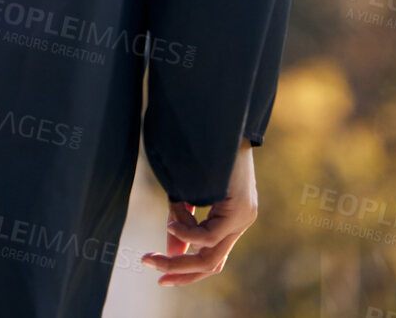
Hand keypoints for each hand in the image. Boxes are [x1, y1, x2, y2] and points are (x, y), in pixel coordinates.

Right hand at [140, 139, 257, 285]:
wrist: (222, 120)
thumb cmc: (202, 150)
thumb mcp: (187, 191)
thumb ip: (181, 221)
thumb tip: (173, 254)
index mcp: (231, 218)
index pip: (211, 258)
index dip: (185, 271)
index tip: (159, 275)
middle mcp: (241, 222)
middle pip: (210, 263)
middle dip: (178, 271)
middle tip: (152, 269)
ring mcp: (243, 217)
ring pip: (210, 255)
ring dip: (179, 259)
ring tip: (153, 254)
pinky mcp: (240, 209)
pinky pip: (211, 234)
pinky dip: (188, 234)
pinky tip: (171, 224)